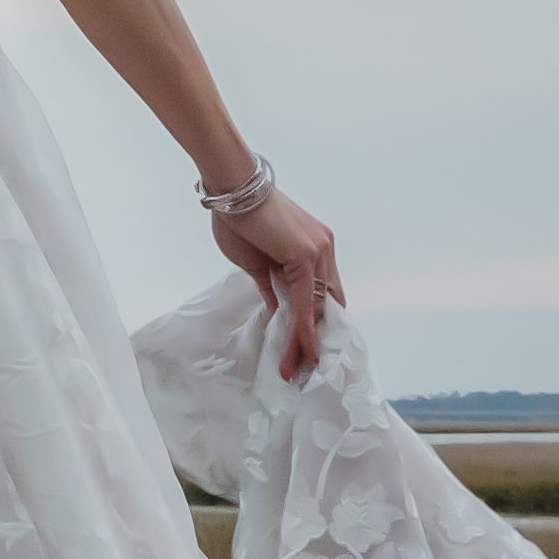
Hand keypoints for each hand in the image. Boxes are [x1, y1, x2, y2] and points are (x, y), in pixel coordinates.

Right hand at [214, 181, 346, 379]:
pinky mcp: (306, 257)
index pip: (324, 293)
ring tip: (296, 369)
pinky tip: (300, 350)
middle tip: (304, 367)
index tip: (308, 349)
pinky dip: (304, 329)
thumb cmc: (238, 218)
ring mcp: (319, 252)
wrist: (232, 189)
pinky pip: (307, 303)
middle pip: (326, 304)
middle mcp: (324, 249)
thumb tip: (278, 309)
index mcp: (315, 247)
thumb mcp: (257, 262)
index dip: (317, 322)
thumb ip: (272, 285)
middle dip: (315, 339)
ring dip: (306, 341)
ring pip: (317, 308)